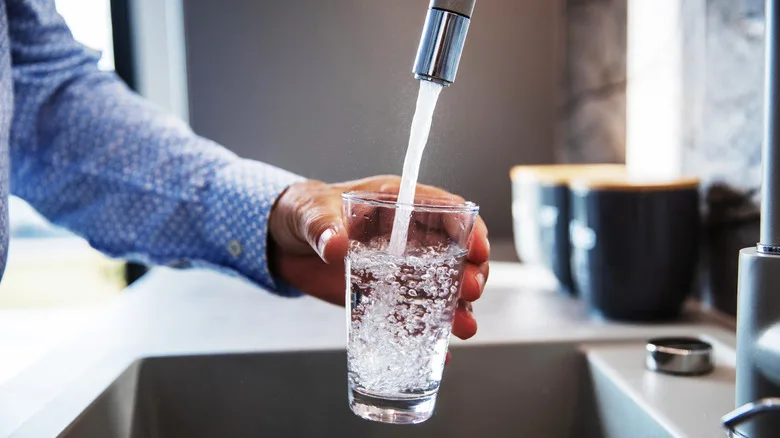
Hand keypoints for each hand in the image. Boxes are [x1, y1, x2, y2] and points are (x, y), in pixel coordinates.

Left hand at [268, 175, 489, 339]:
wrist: (282, 244)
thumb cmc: (302, 213)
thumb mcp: (310, 212)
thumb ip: (322, 226)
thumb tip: (335, 244)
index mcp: (397, 204)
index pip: (444, 211)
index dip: (467, 228)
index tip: (477, 248)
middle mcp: (407, 238)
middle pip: (454, 253)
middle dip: (469, 272)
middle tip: (471, 291)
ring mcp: (399, 269)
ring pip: (441, 287)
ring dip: (457, 307)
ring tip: (464, 327)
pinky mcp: (385, 296)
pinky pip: (411, 315)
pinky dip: (426, 333)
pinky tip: (439, 353)